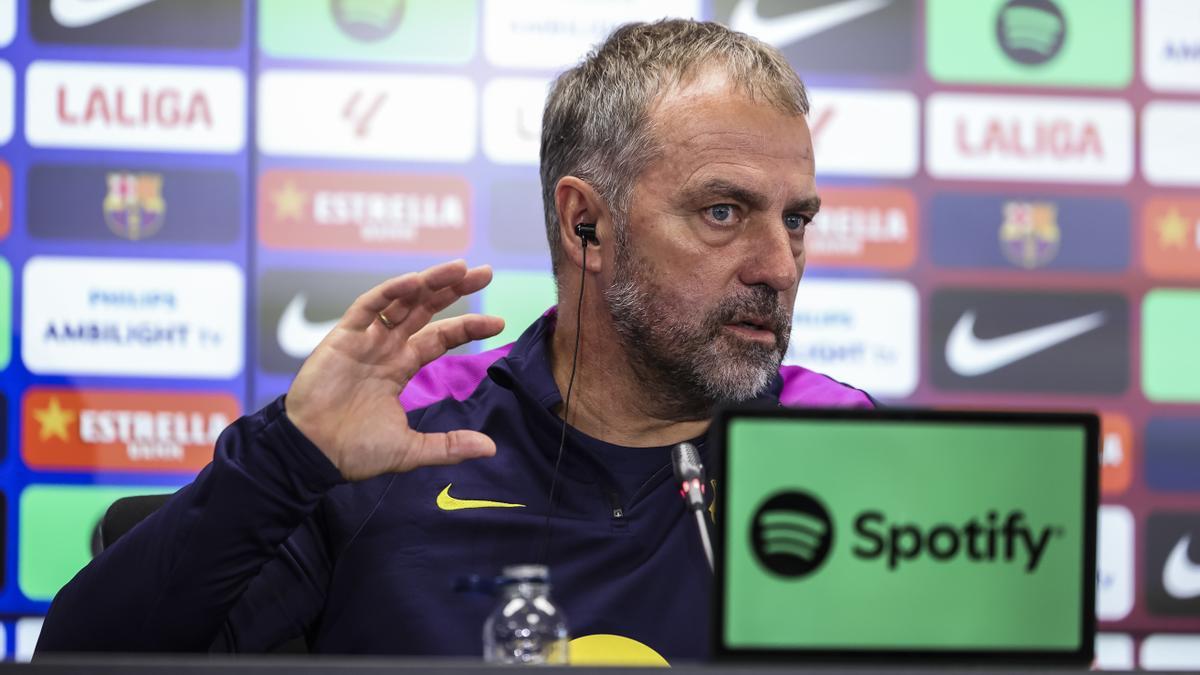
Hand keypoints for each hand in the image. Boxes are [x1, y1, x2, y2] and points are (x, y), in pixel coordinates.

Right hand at [285, 260, 504, 480]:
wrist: (313, 454)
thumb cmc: (353, 451)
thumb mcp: (411, 449)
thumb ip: (449, 445)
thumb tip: (490, 448)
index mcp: (400, 366)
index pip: (440, 337)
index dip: (467, 326)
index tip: (498, 322)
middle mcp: (385, 347)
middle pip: (426, 309)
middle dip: (453, 289)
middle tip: (484, 271)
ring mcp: (364, 339)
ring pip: (402, 300)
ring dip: (429, 282)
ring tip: (459, 267)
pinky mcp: (342, 337)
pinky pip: (368, 306)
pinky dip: (390, 291)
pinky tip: (415, 281)